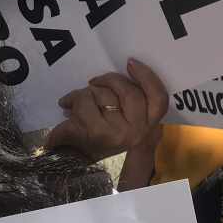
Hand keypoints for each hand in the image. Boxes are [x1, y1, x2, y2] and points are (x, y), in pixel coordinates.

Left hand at [46, 58, 167, 161]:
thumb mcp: (124, 119)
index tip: (130, 63)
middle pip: (128, 91)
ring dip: (84, 93)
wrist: (77, 159)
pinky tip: (65, 105)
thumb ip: (131, 98)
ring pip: (103, 94)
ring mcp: (118, 134)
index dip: (147, 77)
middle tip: (94, 82)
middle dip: (108, 80)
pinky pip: (84, 102)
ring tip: (74, 102)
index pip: (158, 99)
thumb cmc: (101, 133)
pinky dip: (70, 100)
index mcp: (149, 126)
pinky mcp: (97, 134)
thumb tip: (127, 68)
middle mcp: (138, 132)